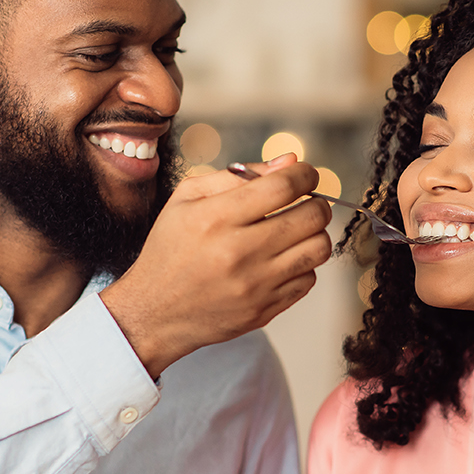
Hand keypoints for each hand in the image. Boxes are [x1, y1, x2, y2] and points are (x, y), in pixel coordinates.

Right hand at [100, 155, 330, 376]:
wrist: (155, 312)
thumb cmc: (170, 250)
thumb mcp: (187, 199)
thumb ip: (237, 175)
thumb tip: (288, 161)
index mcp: (216, 218)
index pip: (283, 186)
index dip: (305, 174)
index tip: (304, 175)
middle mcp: (238, 252)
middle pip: (311, 216)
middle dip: (315, 202)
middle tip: (303, 203)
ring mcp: (254, 285)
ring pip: (318, 248)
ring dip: (314, 234)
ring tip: (294, 231)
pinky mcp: (264, 309)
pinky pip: (308, 279)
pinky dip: (301, 266)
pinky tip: (280, 261)